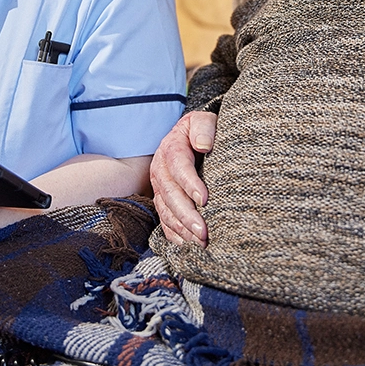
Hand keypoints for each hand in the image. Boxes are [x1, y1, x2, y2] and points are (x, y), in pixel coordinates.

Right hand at [149, 110, 215, 244]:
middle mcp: (160, 169)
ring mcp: (159, 186)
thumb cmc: (202, 131)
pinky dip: (173, 234)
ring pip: (165, 210)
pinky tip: (186, 244)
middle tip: (203, 232)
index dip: (190, 184)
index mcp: (171, 148)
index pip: (178, 167)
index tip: (205, 200)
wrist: (190, 136)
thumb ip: (203, 128)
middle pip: (169, 194)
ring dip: (181, 228)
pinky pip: (163, 220)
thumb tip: (203, 145)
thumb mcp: (203, 121)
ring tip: (199, 242)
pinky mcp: (161, 200)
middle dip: (185, 215)